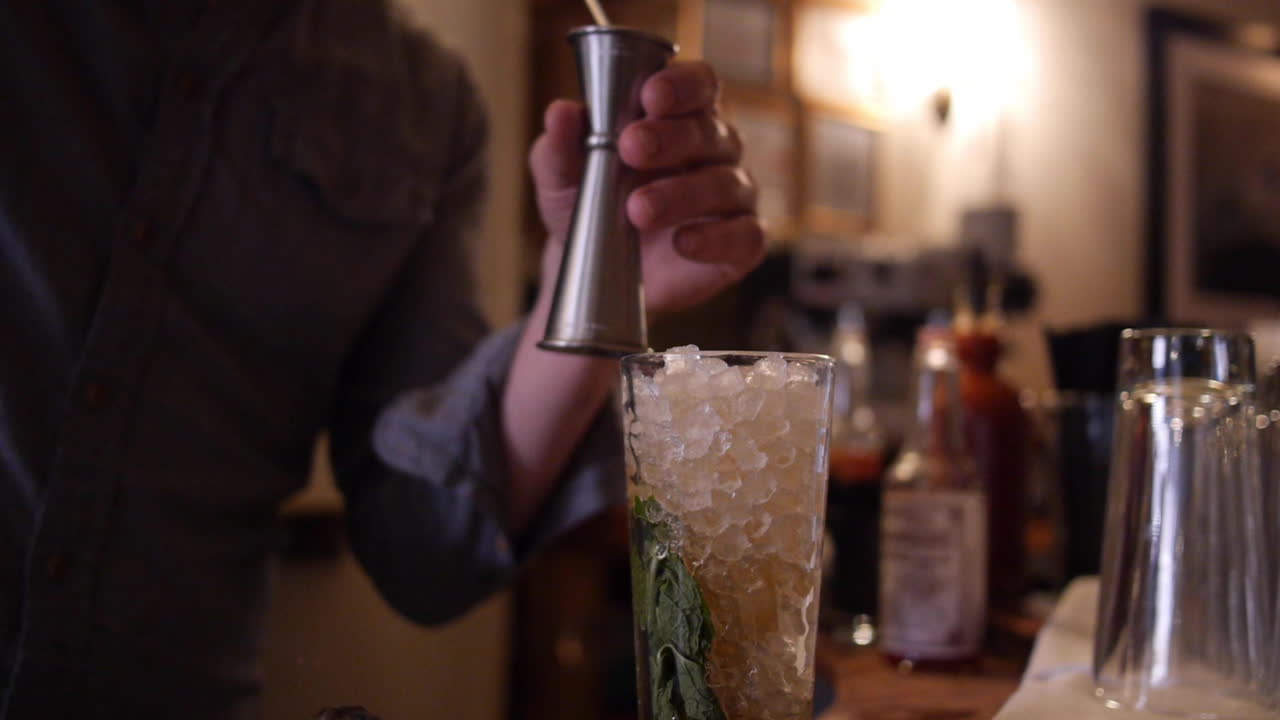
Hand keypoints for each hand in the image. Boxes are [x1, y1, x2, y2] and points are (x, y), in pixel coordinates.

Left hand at [529, 61, 764, 315]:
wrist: (597, 273)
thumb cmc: (590, 207)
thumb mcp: (561, 179)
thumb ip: (559, 146)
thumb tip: (561, 112)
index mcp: (678, 117)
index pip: (699, 84)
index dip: (681, 84)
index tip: (650, 95)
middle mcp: (714, 150)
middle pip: (709, 131)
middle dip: (671, 137)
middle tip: (632, 148)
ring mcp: (732, 197)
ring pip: (725, 184)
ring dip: (681, 194)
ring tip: (638, 211)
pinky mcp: (742, 243)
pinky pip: (745, 235)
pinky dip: (716, 239)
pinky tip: (683, 243)